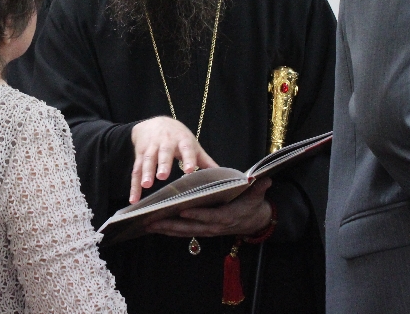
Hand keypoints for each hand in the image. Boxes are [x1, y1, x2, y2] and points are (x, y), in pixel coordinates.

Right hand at [130, 116, 216, 202]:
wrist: (155, 122)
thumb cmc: (178, 137)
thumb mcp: (192, 145)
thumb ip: (205, 161)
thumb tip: (223, 175)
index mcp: (182, 141)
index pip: (186, 150)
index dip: (188, 159)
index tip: (188, 170)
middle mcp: (165, 142)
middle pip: (163, 153)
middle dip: (163, 164)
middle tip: (162, 177)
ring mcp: (151, 148)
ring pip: (148, 160)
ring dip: (146, 173)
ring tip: (146, 185)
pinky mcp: (140, 154)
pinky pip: (136, 170)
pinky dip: (134, 185)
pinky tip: (134, 199)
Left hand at [146, 178, 273, 237]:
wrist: (255, 222)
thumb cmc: (253, 205)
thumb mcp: (257, 195)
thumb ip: (258, 187)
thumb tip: (263, 178)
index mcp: (226, 216)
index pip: (209, 216)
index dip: (196, 214)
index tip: (182, 209)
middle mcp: (214, 227)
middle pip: (190, 227)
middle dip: (170, 223)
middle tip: (152, 218)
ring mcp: (206, 231)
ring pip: (183, 232)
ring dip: (164, 228)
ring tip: (146, 222)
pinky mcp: (201, 231)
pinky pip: (183, 233)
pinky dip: (168, 230)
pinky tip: (154, 226)